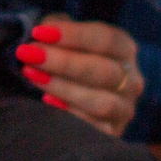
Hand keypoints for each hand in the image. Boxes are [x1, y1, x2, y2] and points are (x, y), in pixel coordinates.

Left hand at [12, 16, 142, 136]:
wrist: (72, 96)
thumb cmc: (67, 59)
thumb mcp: (63, 37)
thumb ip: (55, 28)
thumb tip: (43, 32)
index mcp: (124, 49)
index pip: (107, 39)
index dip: (73, 35)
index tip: (39, 32)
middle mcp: (131, 79)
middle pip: (104, 70)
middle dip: (63, 62)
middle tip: (29, 54)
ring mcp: (124, 109)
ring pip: (101, 102)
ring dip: (63, 88)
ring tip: (32, 75)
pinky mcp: (112, 132)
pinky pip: (95, 128)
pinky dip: (70, 114)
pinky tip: (47, 101)